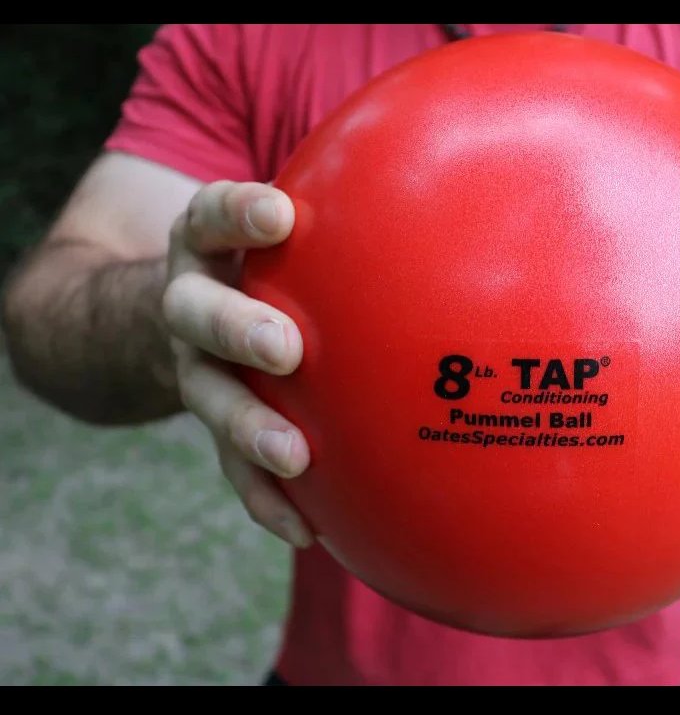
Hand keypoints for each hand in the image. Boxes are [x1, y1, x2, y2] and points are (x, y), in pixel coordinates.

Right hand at [161, 181, 313, 548]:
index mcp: (208, 243)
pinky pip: (231, 466)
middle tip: (286, 349)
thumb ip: (344, 212)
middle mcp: (190, 302)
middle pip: (196, 312)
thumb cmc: (272, 261)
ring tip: (294, 455)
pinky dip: (266, 498)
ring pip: (207, 396)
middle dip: (237, 329)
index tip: (280, 215)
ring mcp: (194, 366)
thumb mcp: (285, 226)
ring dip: (248, 426)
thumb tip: (453, 184)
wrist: (198, 311)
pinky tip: (308, 530)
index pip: (213, 215)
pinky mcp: (212, 421)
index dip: (239, 214)